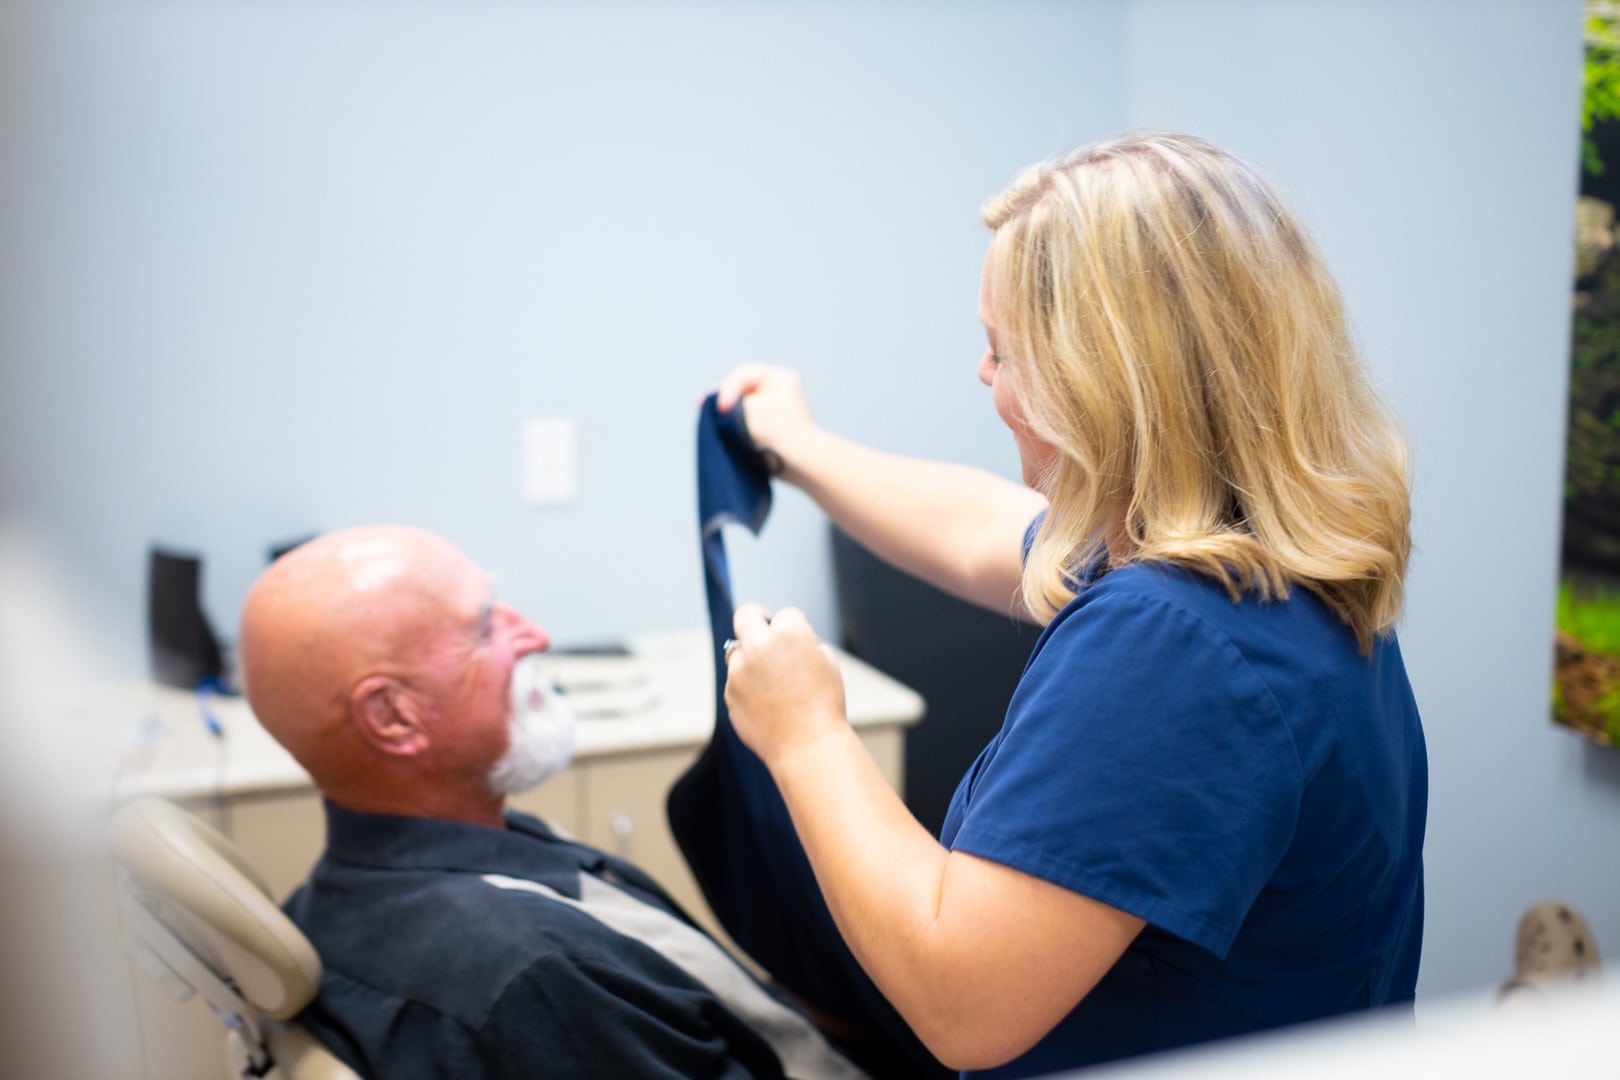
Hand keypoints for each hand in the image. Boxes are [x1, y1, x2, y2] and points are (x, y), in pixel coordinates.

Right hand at [714, 365, 816, 477]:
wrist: (802, 463)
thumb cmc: (779, 433)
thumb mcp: (749, 412)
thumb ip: (729, 406)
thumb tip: (716, 409)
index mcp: (779, 378)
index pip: (743, 375)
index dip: (726, 389)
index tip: (721, 408)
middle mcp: (778, 390)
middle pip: (741, 389)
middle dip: (723, 400)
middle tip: (702, 406)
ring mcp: (774, 409)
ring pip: (742, 406)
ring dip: (727, 414)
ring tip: (710, 420)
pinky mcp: (769, 428)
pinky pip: (747, 421)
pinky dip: (735, 425)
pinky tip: (723, 431)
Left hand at [724, 604, 847, 769]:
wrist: (808, 745)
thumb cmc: (823, 705)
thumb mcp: (827, 662)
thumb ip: (802, 643)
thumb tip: (783, 640)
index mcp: (789, 633)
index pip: (785, 614)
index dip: (794, 628)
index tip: (797, 641)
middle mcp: (759, 646)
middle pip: (746, 615)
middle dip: (755, 619)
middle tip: (762, 629)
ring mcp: (740, 670)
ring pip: (738, 652)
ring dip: (751, 659)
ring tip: (773, 684)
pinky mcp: (730, 693)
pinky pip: (736, 681)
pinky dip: (748, 687)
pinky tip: (768, 705)